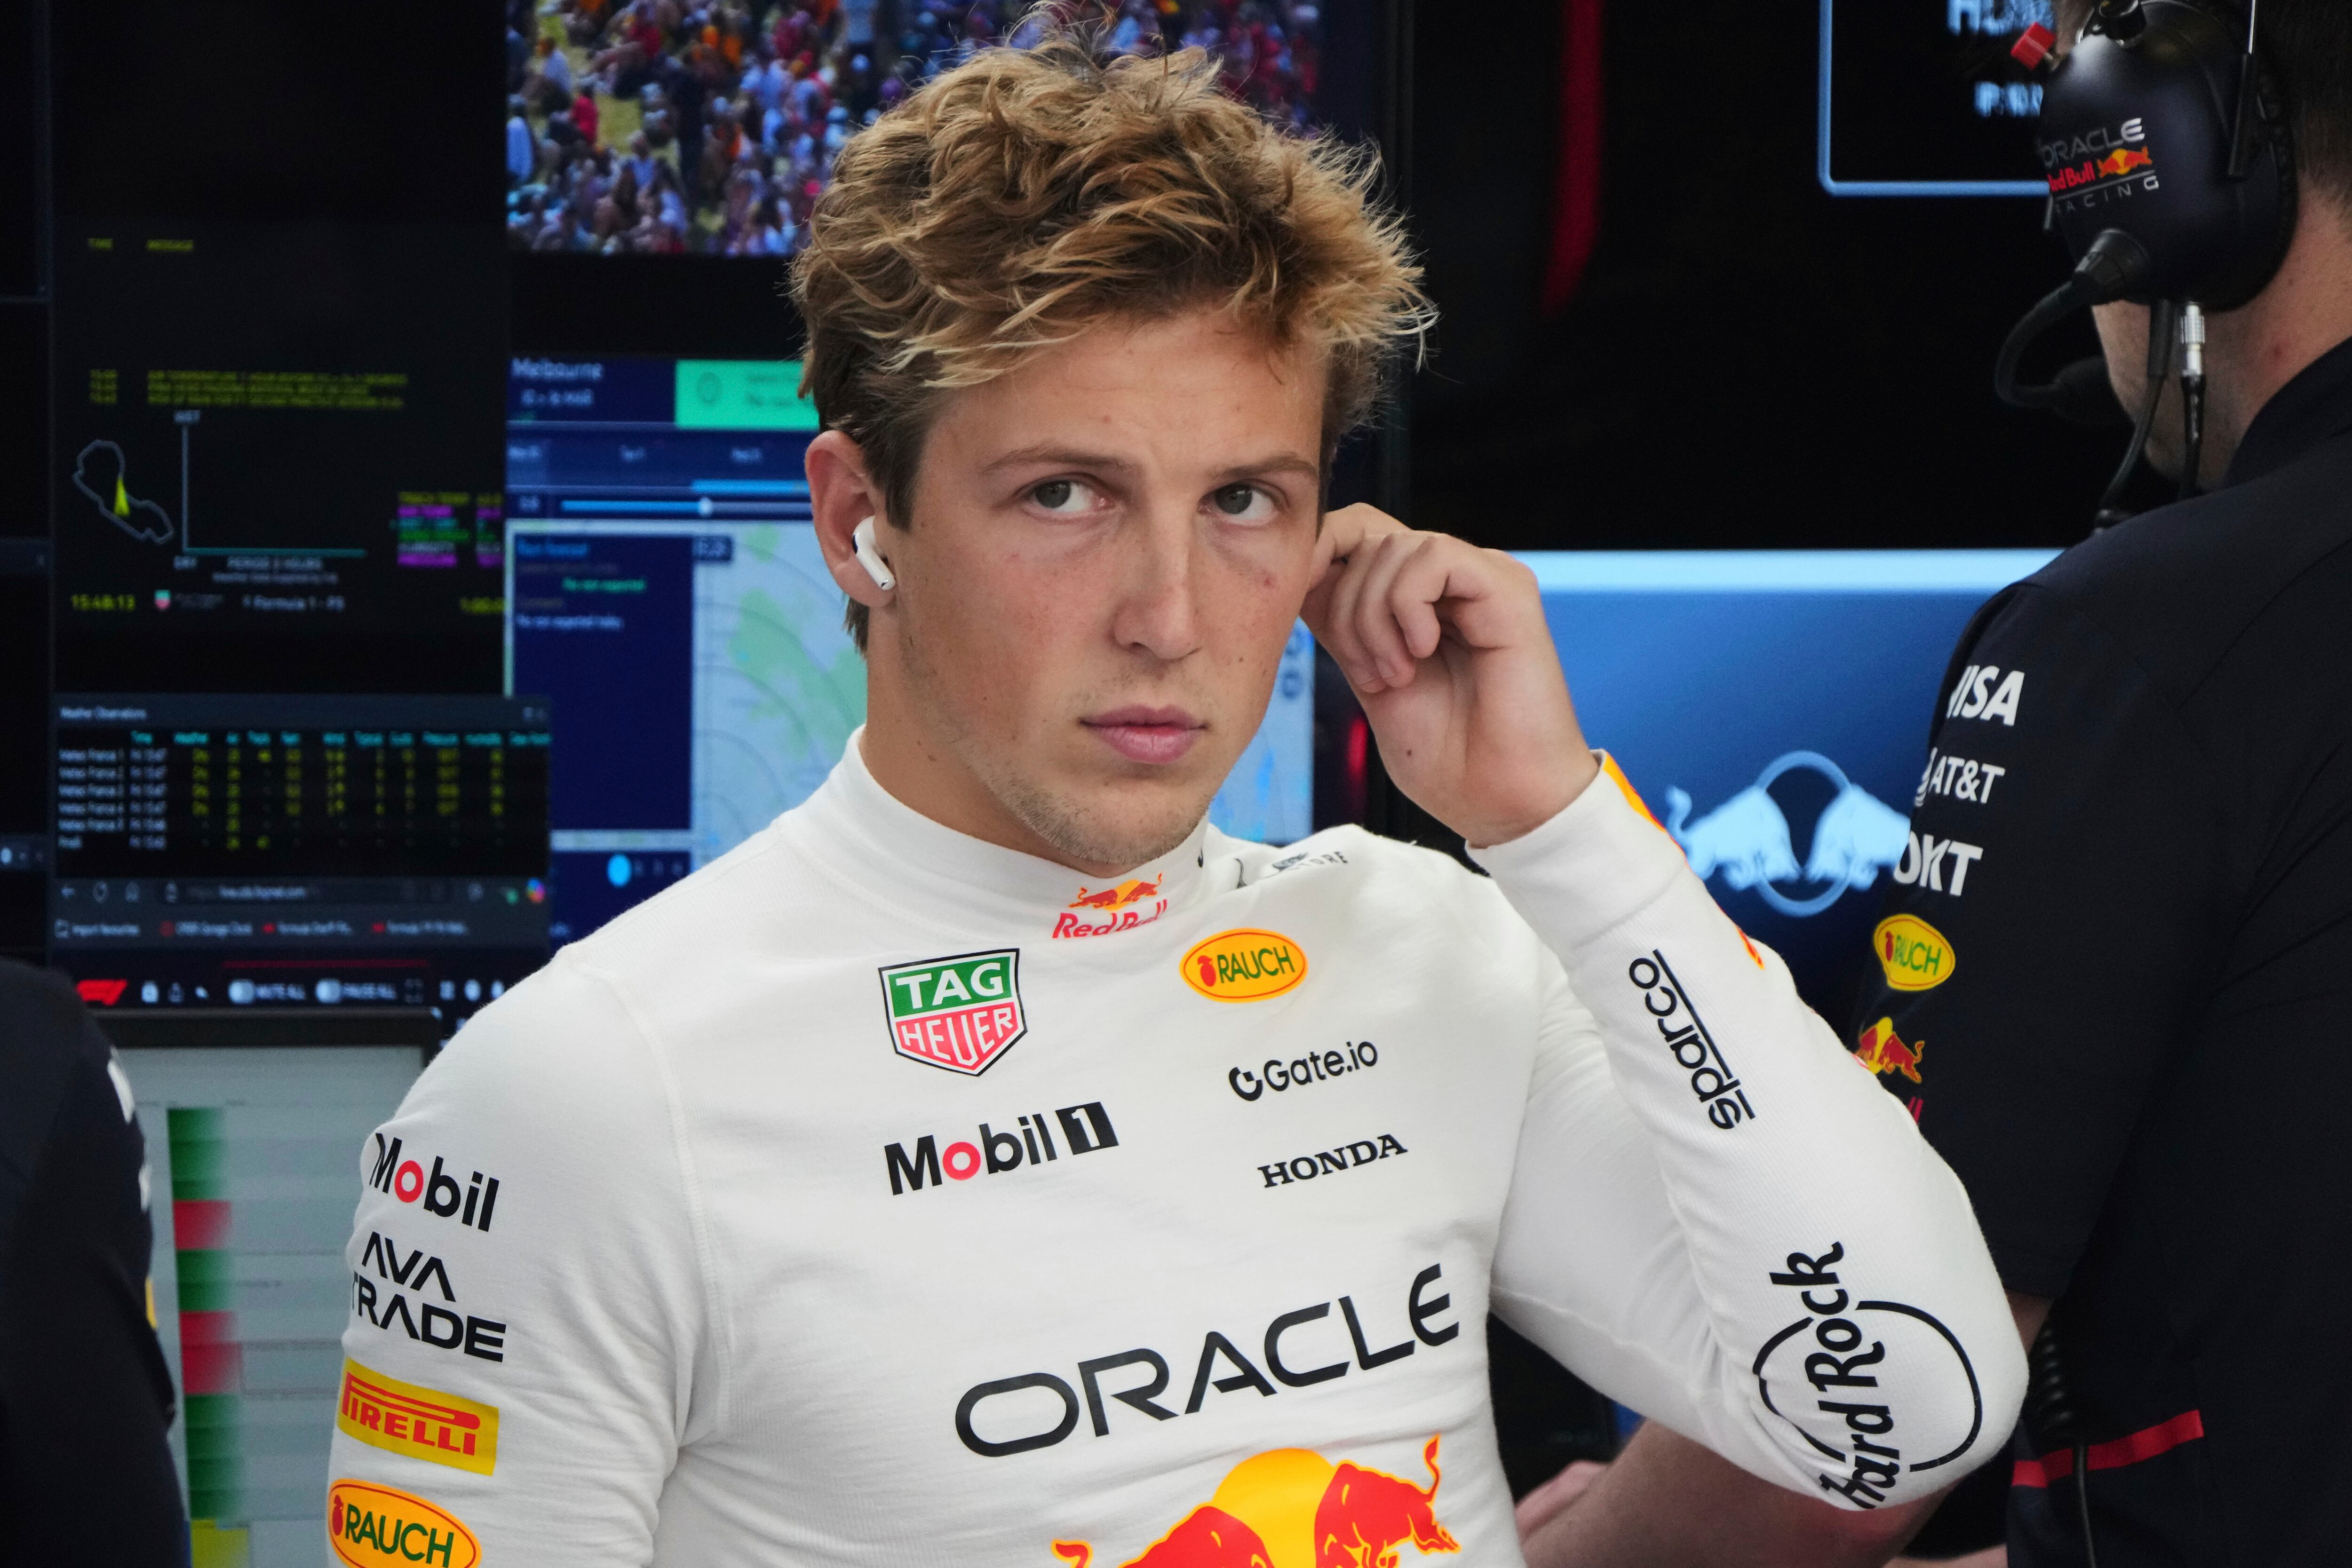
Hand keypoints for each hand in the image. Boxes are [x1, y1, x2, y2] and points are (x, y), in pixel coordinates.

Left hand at [1303, 505, 1599, 845]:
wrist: (1503, 804)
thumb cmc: (1449, 760)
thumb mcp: (1370, 680)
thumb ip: (1343, 626)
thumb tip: (1299, 576)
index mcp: (1423, 601)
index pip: (1357, 535)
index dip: (1317, 555)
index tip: (1293, 606)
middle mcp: (1454, 583)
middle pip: (1367, 538)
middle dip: (1345, 608)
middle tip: (1370, 676)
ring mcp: (1483, 580)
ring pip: (1394, 546)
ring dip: (1374, 617)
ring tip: (1397, 674)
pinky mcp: (1508, 588)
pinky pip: (1435, 556)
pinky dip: (1408, 605)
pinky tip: (1423, 651)